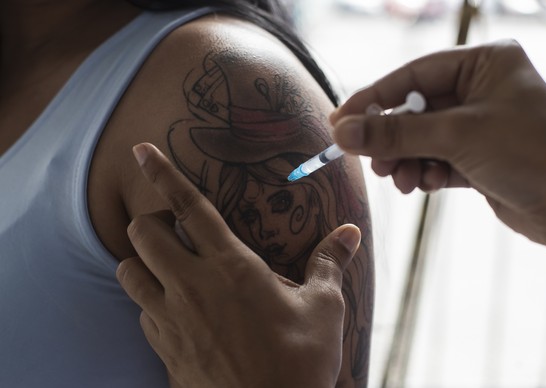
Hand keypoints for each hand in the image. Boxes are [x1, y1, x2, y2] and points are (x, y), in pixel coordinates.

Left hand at [116, 143, 361, 387]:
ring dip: (143, 262)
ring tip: (171, 268)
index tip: (140, 149)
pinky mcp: (163, 349)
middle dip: (153, 222)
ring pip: (129, 271)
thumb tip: (350, 232)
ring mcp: (171, 319)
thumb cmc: (299, 364)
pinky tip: (178, 309)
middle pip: (143, 233)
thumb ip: (329, 262)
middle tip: (178, 232)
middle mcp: (192, 287)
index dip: (162, 173)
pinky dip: (151, 301)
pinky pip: (141, 311)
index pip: (188, 206)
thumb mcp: (323, 309)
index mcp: (232, 267)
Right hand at [330, 40, 545, 276]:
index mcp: (485, 63)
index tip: (341, 120)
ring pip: (423, 139)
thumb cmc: (530, 154)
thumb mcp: (456, 136)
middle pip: (415, 110)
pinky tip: (423, 185)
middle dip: (391, 137)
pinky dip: (424, 172)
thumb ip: (396, 133)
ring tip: (398, 180)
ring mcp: (481, 125)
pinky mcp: (479, 158)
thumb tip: (343, 133)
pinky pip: (437, 159)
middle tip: (367, 159)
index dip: (374, 98)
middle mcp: (482, 90)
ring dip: (405, 159)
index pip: (413, 76)